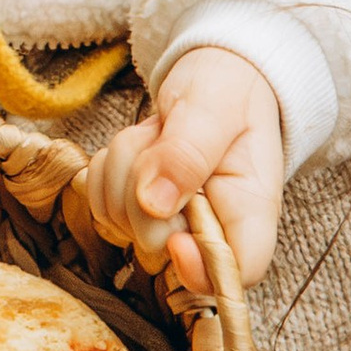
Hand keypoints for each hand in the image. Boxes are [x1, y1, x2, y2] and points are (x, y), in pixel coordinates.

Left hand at [84, 48, 284, 295]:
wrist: (215, 76)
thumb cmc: (227, 90)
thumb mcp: (215, 108)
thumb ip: (188, 152)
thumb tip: (154, 204)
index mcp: (249, 211)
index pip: (233, 274)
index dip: (197, 269)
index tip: (172, 234)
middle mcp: (211, 227)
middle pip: (158, 247)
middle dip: (140, 188)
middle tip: (161, 139)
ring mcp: (170, 224)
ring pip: (120, 221)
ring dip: (122, 169)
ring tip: (156, 135)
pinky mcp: (138, 213)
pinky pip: (101, 205)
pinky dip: (106, 171)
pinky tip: (137, 147)